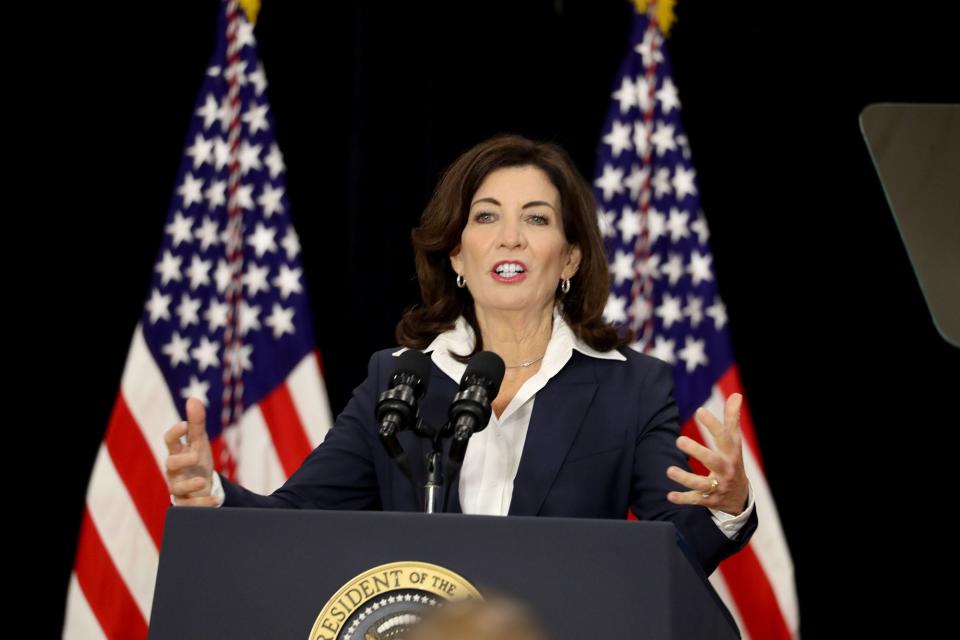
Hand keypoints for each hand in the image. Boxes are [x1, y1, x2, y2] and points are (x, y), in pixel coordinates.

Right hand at [164, 397, 217, 506]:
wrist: (202, 487)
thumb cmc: (197, 461)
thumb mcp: (199, 442)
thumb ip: (197, 423)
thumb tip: (193, 399)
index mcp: (178, 452)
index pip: (170, 441)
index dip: (175, 432)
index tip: (185, 424)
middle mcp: (174, 470)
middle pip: (170, 464)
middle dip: (182, 459)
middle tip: (196, 455)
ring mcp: (178, 487)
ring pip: (176, 488)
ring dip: (190, 484)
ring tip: (203, 480)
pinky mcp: (185, 503)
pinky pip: (189, 506)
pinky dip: (201, 503)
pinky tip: (214, 500)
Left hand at [665, 393, 748, 515]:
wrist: (739, 498)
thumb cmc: (732, 462)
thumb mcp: (734, 442)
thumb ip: (732, 419)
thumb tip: (736, 395)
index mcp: (731, 454)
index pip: (724, 437)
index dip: (713, 424)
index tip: (700, 411)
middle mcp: (725, 470)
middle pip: (713, 460)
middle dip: (697, 451)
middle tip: (679, 440)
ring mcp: (718, 486)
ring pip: (702, 483)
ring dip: (685, 478)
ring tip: (670, 470)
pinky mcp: (709, 499)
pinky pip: (696, 499)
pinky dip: (683, 499)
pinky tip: (669, 495)